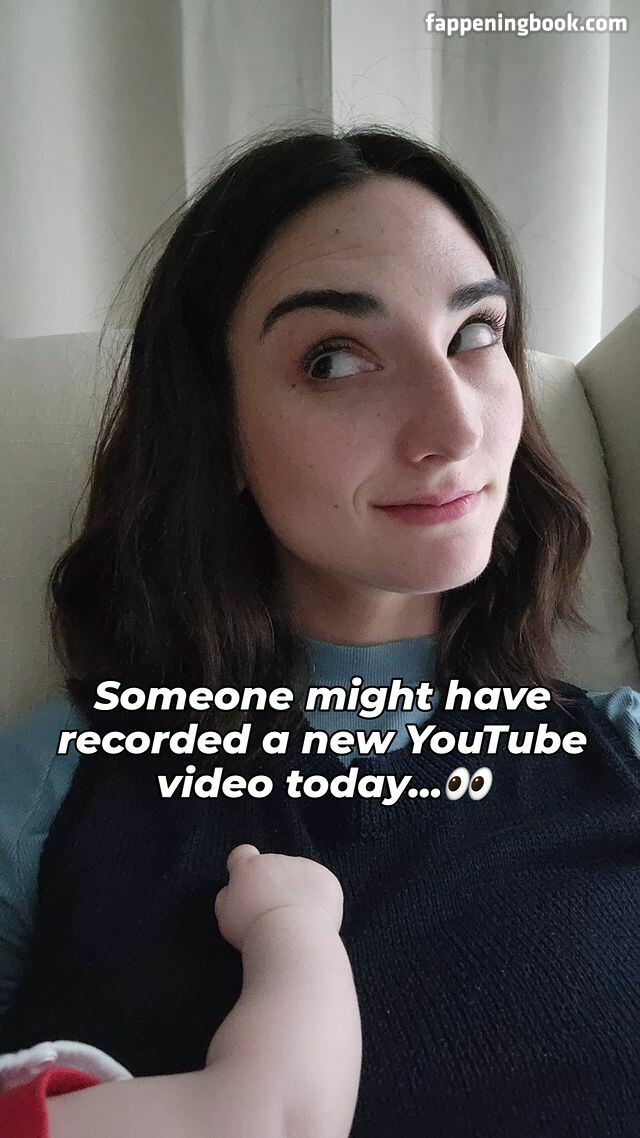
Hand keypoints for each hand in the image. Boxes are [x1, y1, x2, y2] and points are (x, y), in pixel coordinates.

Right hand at [214, 844, 343, 952]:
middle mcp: (276, 859)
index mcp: (249, 866)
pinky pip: (322, 887)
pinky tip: (314, 921)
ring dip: (298, 891)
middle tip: (276, 915)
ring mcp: (304, 866)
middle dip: (275, 885)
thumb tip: (231, 890)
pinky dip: (319, 900)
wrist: (292, 939)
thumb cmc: (253, 932)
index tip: (250, 884)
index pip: (243, 853)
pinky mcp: (326, 879)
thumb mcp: (226, 917)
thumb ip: (227, 897)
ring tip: (296, 922)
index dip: (245, 866)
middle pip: (274, 868)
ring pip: (300, 876)